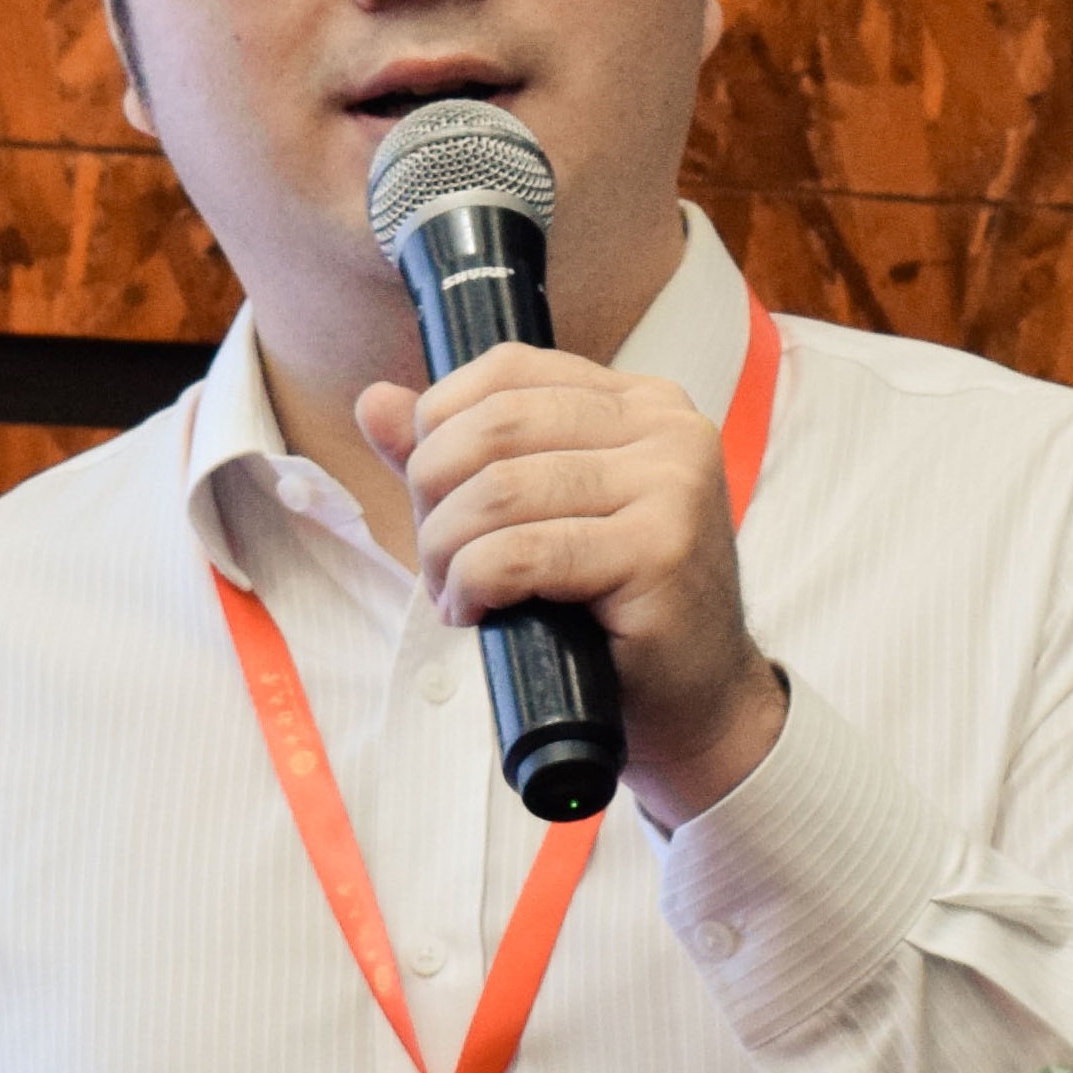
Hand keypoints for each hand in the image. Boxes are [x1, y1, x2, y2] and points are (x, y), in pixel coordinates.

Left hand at [357, 345, 786, 829]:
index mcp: (639, 401)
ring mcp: (671, 485)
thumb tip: (376, 402)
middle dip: (433, 490)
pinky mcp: (661, 550)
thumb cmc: (613, 610)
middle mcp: (665, 427)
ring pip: (501, 488)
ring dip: (446, 548)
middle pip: (496, 424)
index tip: (431, 494)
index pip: (508, 370)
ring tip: (452, 591)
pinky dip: (474, 582)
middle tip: (434, 556)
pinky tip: (475, 611)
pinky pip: (523, 552)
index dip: (440, 426)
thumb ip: (461, 456)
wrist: (696, 703)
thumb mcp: (535, 516)